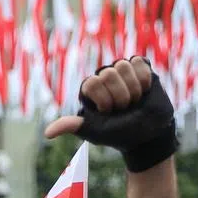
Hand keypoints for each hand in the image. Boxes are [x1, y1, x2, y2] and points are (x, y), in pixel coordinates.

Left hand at [44, 57, 176, 171]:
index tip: (109, 113)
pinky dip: (144, 80)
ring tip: (135, 101)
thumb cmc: (121, 134)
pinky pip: (138, 62)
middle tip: (125, 109)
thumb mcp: (96, 132)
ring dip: (133, 89)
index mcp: (91, 89)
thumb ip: (73, 126)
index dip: (105, 100)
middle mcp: (104, 77)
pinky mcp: (139, 68)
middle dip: (121, 96)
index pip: (92, 82)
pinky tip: (144, 91)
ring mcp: (121, 71)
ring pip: (123, 65)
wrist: (149, 135)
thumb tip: (47, 133)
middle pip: (109, 73)